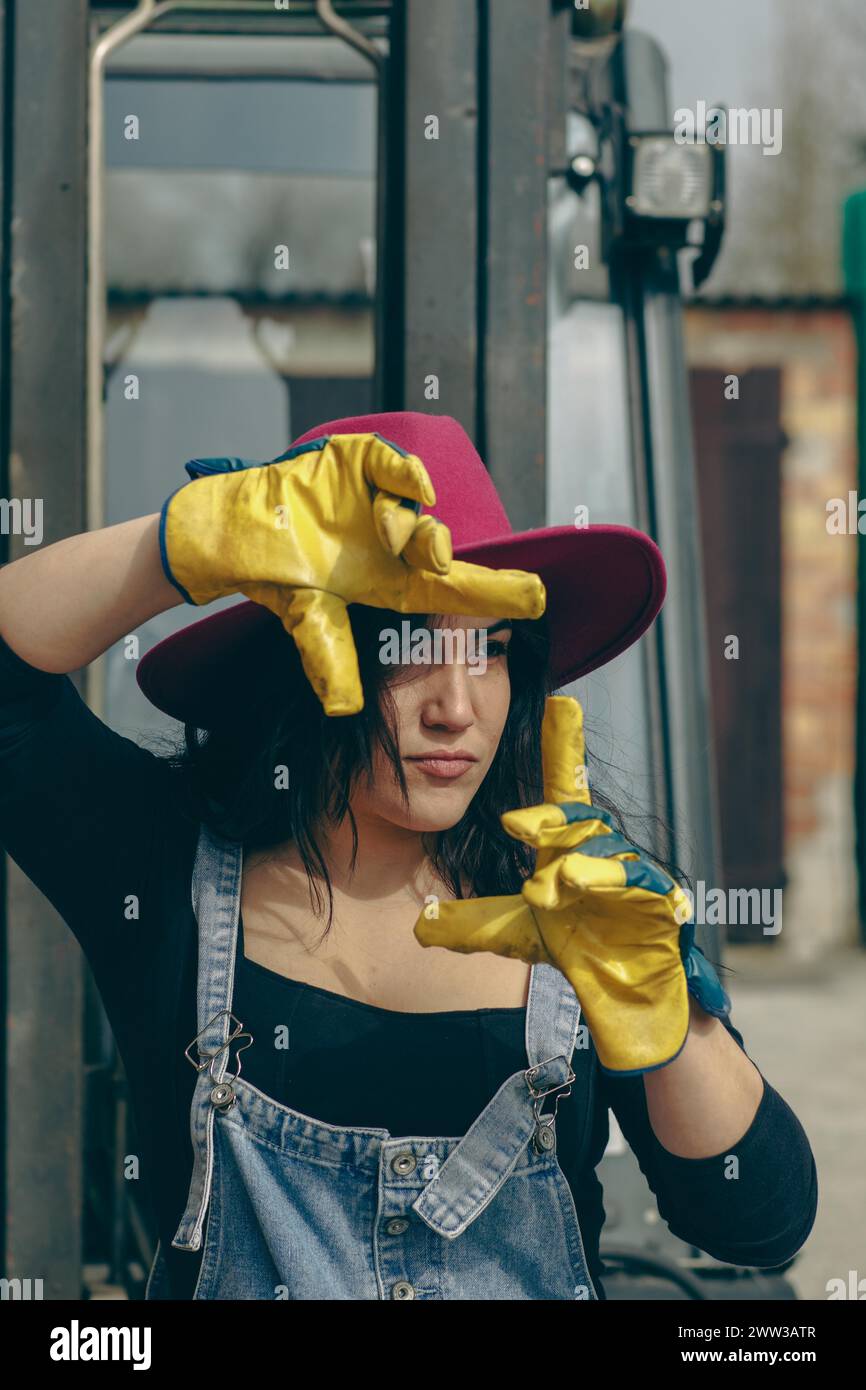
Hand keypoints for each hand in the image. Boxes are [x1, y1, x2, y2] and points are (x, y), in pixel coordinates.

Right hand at [159, 431, 545, 715]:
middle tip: (440, 560)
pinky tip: (417, 484)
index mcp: (397, 582)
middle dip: (450, 557)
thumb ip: (330, 660)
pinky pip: (389, 465)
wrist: (239, 534)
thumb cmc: (282, 577)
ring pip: (413, 512)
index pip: (455, 592)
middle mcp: (397, 544)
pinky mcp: (356, 465)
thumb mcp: (310, 621)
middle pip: (440, 551)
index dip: (496, 595)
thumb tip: (343, 711)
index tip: (538, 599)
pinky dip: (403, 472)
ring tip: (389, 535)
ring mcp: (380, 501)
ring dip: (409, 525)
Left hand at [414, 695, 730, 1073]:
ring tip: (545, 889)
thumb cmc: (577, 945)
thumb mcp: (514, 933)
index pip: (562, 785)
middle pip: (574, 817)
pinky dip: (601, 879)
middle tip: (513, 826)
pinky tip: (577, 884)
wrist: (624, 992)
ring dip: (570, 864)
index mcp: (568, 843)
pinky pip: (628, 877)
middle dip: (547, 818)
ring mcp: (627, 867)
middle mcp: (598, 846)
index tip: (559, 700)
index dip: (563, 743)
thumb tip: (419, 926)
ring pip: (597, 849)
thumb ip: (471, 925)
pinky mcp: (654, 894)